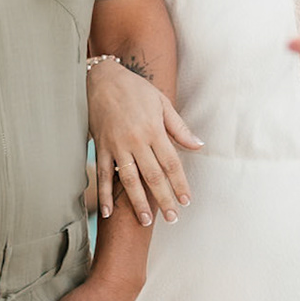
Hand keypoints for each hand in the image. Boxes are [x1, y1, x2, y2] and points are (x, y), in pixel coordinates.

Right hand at [89, 59, 200, 225]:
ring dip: (137, 202)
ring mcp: (116, 146)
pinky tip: (108, 212)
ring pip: (129, 180)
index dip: (180, 184)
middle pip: (152, 176)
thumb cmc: (135, 89)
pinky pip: (103, 175)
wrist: (101, 78)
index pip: (171, 163)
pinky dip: (105, 195)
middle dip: (164, 199)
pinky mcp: (101, 147)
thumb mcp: (161, 102)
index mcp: (153, 129)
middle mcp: (136, 140)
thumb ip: (179, 128)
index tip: (187, 201)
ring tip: (145, 221)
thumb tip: (199, 146)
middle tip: (172, 218)